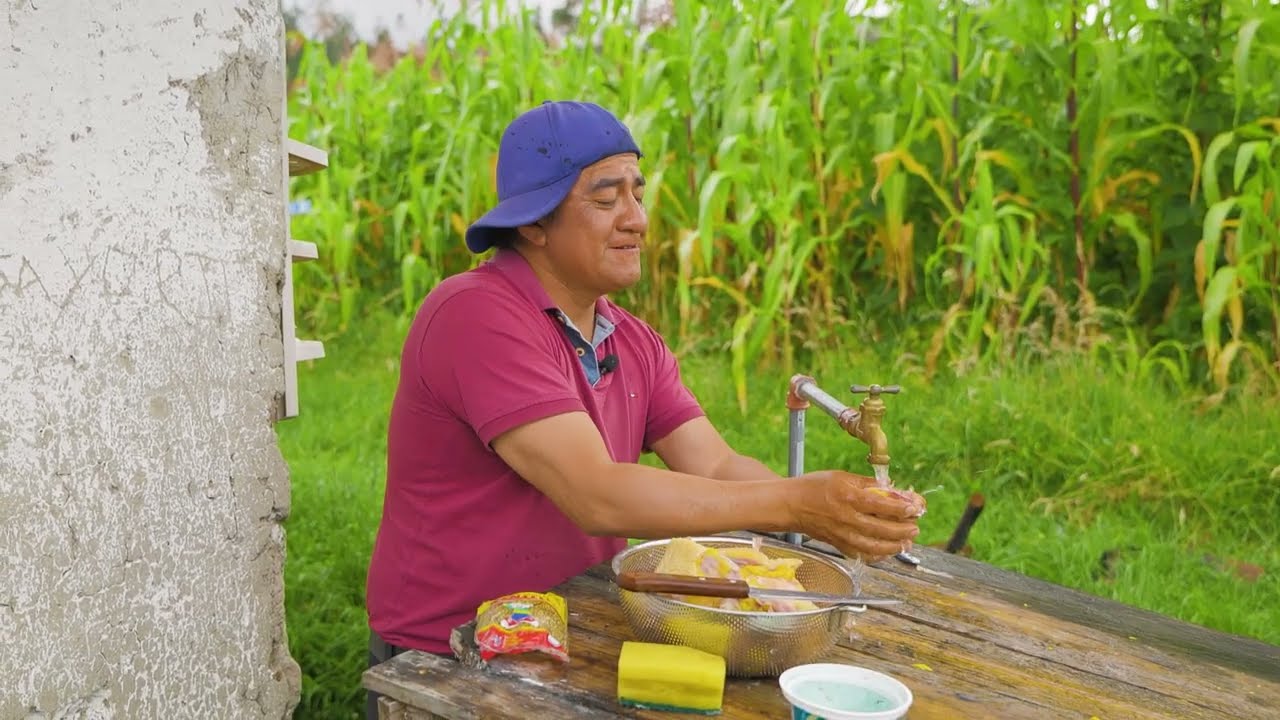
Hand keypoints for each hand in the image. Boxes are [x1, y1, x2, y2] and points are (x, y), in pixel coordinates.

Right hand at [790, 470, 926, 563]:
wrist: (790, 504)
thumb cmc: (814, 487)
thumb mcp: (842, 476)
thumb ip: (868, 484)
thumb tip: (892, 488)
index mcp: (849, 496)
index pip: (882, 505)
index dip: (903, 508)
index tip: (916, 508)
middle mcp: (847, 518)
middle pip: (882, 528)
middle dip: (903, 530)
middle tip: (915, 528)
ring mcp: (842, 534)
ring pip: (874, 546)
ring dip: (894, 546)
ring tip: (906, 542)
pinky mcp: (838, 544)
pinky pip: (861, 555)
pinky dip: (877, 556)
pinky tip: (887, 551)